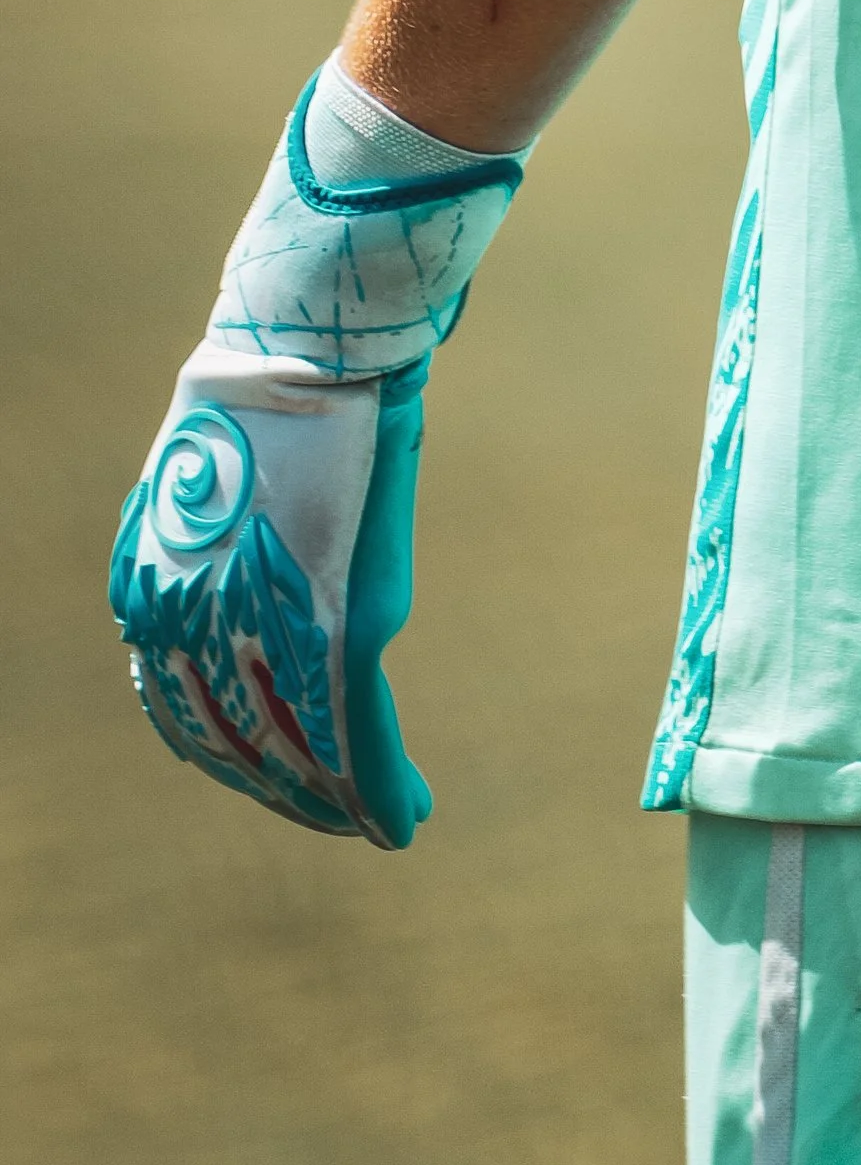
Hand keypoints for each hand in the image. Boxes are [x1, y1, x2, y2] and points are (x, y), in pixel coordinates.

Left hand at [111, 354, 433, 845]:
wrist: (320, 342)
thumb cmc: (284, 398)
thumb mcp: (221, 486)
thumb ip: (224, 560)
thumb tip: (248, 598)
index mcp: (155, 594)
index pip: (190, 716)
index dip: (239, 764)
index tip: (283, 787)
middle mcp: (191, 627)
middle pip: (239, 750)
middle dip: (292, 795)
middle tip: (336, 818)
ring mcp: (264, 625)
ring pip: (295, 755)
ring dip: (336, 801)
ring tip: (377, 821)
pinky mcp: (338, 620)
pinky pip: (352, 729)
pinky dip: (377, 786)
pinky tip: (401, 821)